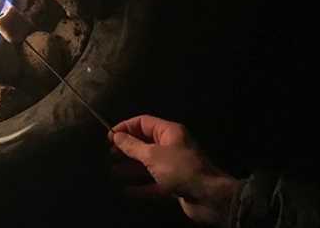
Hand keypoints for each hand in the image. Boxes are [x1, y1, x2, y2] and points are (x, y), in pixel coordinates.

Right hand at [110, 115, 241, 225]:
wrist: (210, 197)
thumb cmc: (181, 169)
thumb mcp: (153, 155)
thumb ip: (132, 146)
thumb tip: (116, 136)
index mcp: (170, 132)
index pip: (143, 122)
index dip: (125, 127)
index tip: (109, 137)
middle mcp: (172, 146)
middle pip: (144, 143)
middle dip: (126, 149)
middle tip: (109, 155)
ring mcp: (173, 166)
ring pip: (147, 165)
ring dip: (130, 169)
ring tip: (112, 172)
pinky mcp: (174, 185)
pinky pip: (153, 183)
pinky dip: (140, 187)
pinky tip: (126, 191)